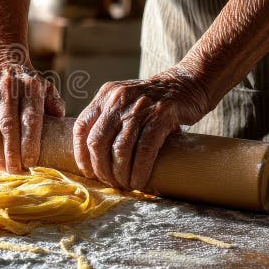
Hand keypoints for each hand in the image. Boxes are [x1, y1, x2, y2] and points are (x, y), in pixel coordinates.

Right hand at [0, 61, 64, 172]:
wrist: (3, 62)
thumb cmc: (28, 85)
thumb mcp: (46, 89)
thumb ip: (55, 106)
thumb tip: (60, 125)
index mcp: (31, 86)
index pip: (31, 119)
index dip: (30, 143)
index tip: (30, 163)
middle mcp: (8, 87)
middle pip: (9, 127)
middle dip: (12, 153)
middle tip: (16, 171)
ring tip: (4, 168)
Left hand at [73, 67, 208, 190]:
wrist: (188, 84)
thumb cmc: (153, 101)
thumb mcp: (125, 101)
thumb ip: (109, 119)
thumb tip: (95, 156)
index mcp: (105, 95)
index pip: (81, 127)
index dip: (81, 154)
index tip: (89, 172)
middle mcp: (118, 98)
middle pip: (97, 141)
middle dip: (101, 168)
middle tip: (110, 182)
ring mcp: (139, 106)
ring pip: (120, 148)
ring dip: (120, 173)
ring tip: (126, 184)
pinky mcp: (161, 116)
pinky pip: (144, 150)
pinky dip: (140, 170)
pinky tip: (140, 181)